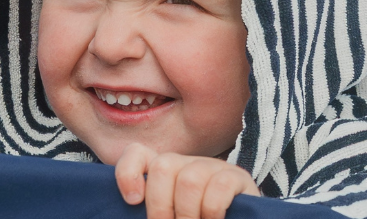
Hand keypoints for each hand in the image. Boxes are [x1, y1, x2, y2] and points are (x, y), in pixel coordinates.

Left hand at [116, 143, 259, 218]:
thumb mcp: (172, 214)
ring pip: (189, 179)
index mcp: (166, 173)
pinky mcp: (238, 177)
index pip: (137, 154)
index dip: (128, 172)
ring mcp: (213, 167)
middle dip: (160, 205)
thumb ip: (158, 212)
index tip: (133, 201)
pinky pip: (219, 186)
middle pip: (162, 166)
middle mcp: (187, 164)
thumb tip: (136, 207)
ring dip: (187, 213)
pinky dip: (212, 211)